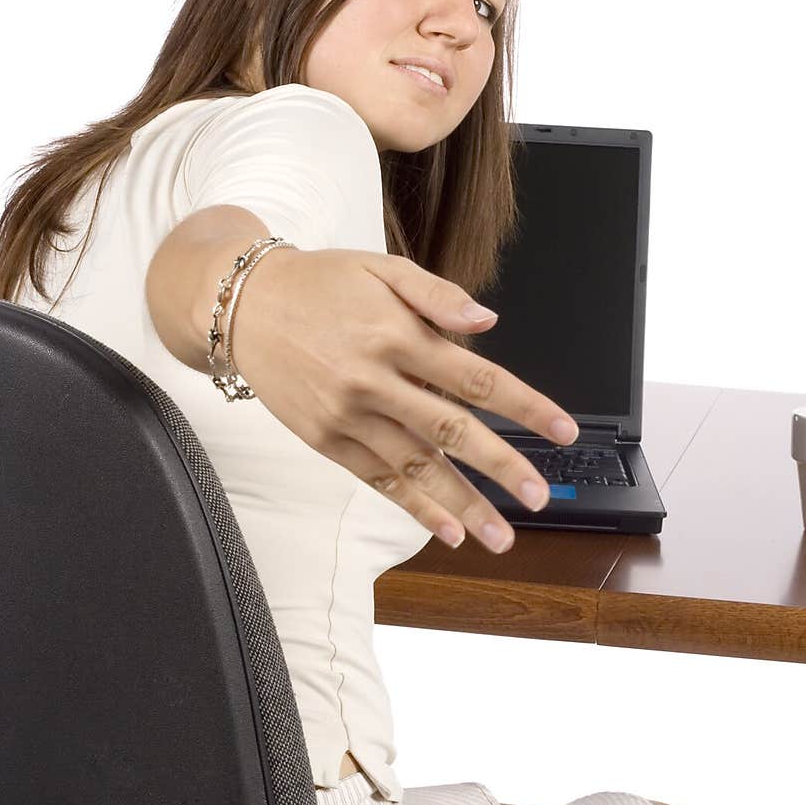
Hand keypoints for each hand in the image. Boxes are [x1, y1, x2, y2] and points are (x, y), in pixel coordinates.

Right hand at [232, 247, 578, 552]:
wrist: (242, 306)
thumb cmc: (320, 284)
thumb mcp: (381, 268)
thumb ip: (438, 296)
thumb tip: (488, 323)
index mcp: (397, 334)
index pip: (477, 378)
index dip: (525, 407)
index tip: (563, 431)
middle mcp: (374, 380)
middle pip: (452, 430)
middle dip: (502, 467)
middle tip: (540, 496)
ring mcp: (348, 415)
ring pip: (416, 467)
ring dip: (462, 504)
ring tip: (500, 536)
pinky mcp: (326, 440)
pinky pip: (378, 480)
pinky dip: (414, 508)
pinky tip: (446, 530)